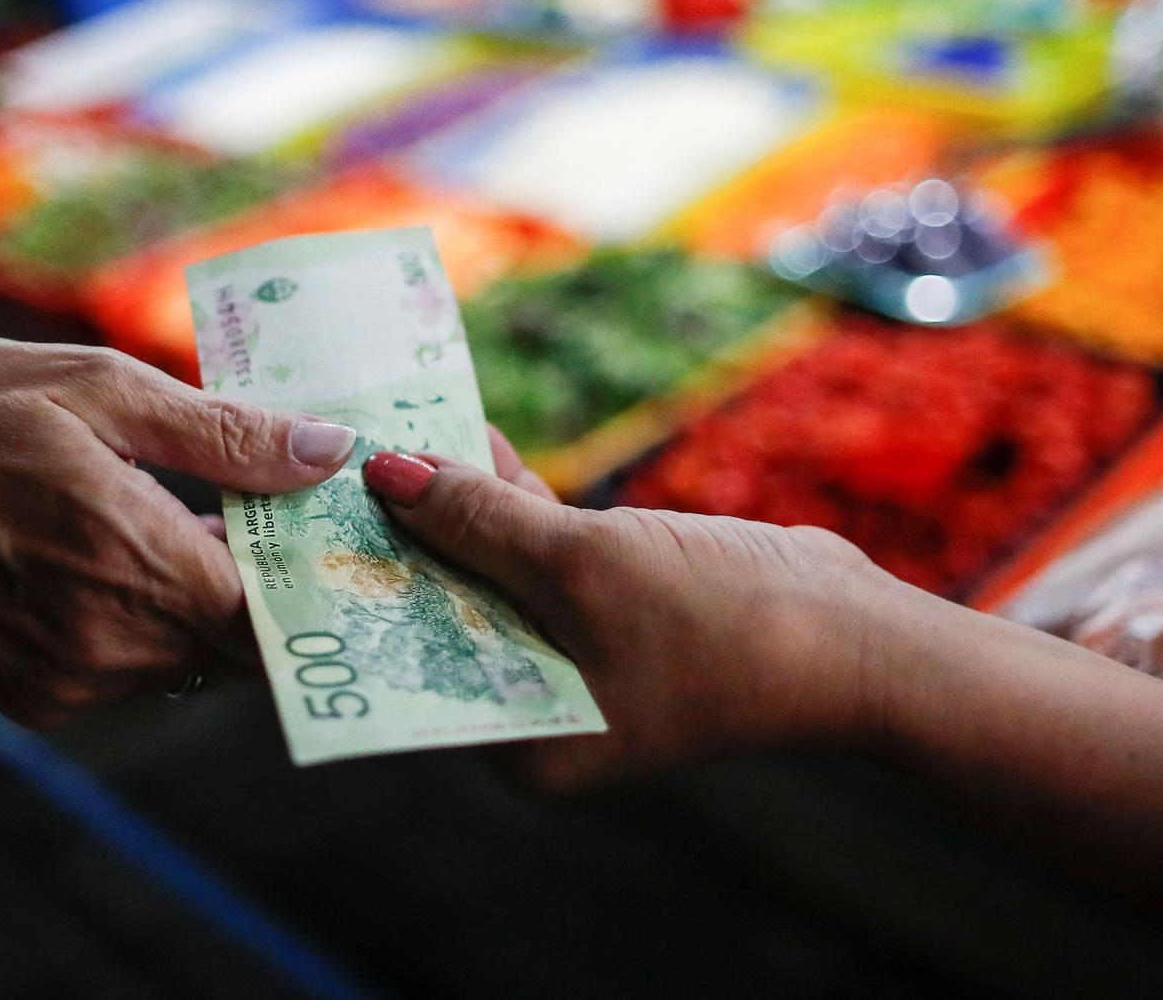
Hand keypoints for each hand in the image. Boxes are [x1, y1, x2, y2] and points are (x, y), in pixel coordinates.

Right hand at [0, 339, 357, 726]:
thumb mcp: (104, 390)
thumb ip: (224, 434)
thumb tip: (327, 452)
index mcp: (133, 560)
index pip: (274, 611)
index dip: (318, 580)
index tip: (343, 541)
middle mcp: (107, 643)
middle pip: (240, 642)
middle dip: (269, 586)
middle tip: (282, 517)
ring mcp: (69, 680)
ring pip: (190, 660)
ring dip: (205, 604)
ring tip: (192, 523)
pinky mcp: (39, 698)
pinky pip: (133, 670)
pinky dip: (149, 624)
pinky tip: (126, 558)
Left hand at [361, 451, 913, 788]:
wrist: (856, 635)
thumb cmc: (721, 624)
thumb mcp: (582, 566)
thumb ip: (478, 522)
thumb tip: (382, 473)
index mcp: (517, 738)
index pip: (406, 660)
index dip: (357, 584)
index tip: (305, 517)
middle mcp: (535, 708)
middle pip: (441, 607)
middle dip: (400, 532)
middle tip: (336, 457)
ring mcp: (576, 658)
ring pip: (490, 570)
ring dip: (455, 503)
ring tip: (393, 425)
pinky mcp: (611, 610)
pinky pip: (538, 553)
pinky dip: (512, 503)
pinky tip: (473, 439)